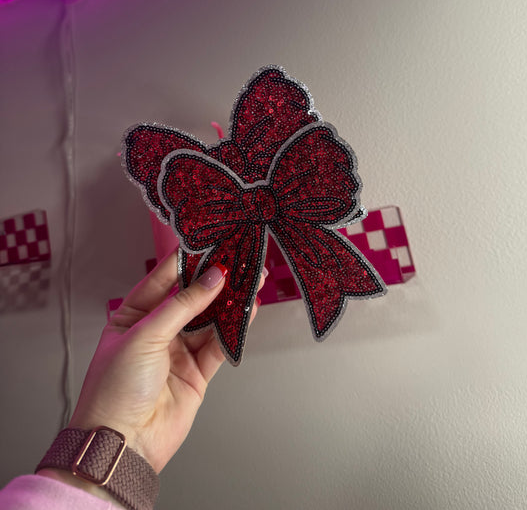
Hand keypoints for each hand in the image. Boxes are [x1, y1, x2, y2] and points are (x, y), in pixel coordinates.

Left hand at [64, 251, 266, 472]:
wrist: (122, 443)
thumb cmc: (114, 390)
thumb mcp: (145, 336)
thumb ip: (183, 305)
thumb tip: (212, 278)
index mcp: (133, 315)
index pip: (164, 278)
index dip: (187, 259)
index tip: (210, 242)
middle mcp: (156, 331)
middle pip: (192, 297)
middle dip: (215, 279)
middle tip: (239, 259)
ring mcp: (178, 351)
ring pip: (210, 318)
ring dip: (230, 301)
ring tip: (251, 280)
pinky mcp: (197, 372)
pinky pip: (219, 343)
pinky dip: (235, 328)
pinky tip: (248, 311)